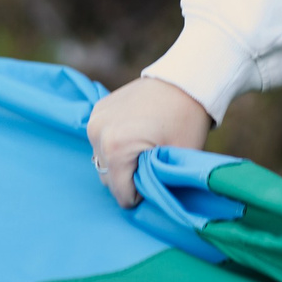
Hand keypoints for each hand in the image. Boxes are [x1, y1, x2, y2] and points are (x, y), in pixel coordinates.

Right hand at [85, 74, 213, 208]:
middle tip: (152, 166)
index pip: (122, 194)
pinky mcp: (97, 110)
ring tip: (144, 150)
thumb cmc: (186, 120)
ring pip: (103, 161)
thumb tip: (148, 203)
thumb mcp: (177, 159)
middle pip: (108, 178)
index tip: (157, 181)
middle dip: (129, 179)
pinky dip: (116, 144)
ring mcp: (95, 120)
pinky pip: (102, 141)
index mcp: (116, 148)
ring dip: (120, 163)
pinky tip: (136, 136)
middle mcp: (98, 133)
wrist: (187, 79)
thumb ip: (158, 185)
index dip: (142, 195)